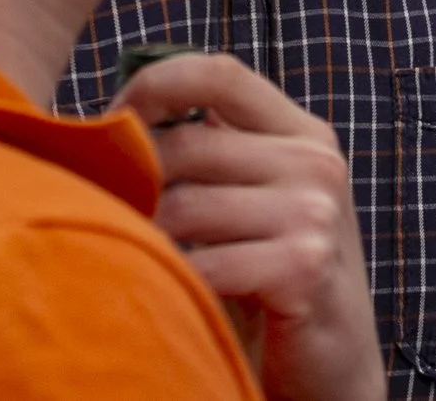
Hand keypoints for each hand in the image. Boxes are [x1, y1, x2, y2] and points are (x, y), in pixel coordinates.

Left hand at [114, 53, 384, 400]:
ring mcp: (314, 215)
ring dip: (144, 232)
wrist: (333, 362)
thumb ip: (213, 147)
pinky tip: (171, 285)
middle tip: (103, 203)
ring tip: (132, 248)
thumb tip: (117, 111)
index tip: (114, 115)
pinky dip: (173, 277)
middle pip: (187, 144)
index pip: (218, 73)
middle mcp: (315, 164)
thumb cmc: (272, 270)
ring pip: (183, 206)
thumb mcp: (256, 195)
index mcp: (302, 132)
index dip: (154, 85)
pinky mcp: (303, 269)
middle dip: (132, 176)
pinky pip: (203, 263)